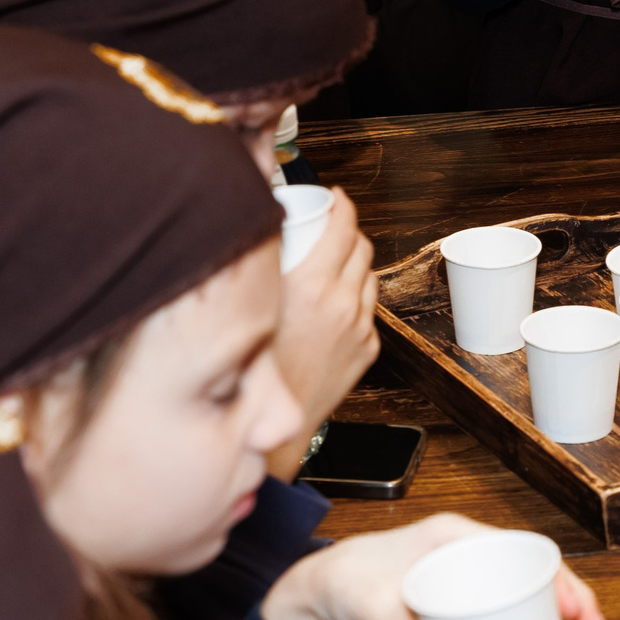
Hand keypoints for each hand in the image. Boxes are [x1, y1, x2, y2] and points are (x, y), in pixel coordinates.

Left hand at [260, 511, 606, 619]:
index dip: (559, 576)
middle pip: (530, 575)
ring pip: (518, 601)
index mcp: (453, 537)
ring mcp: (459, 585)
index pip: (522, 549)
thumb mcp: (370, 605)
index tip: (579, 609)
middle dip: (569, 600)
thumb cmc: (341, 584)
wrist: (315, 604)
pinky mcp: (451, 612)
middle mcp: (463, 557)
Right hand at [265, 191, 377, 479]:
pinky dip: (355, 297)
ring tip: (333, 263)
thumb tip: (256, 234)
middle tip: (332, 226)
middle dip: (350, 230)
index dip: (343, 205)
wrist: (272, 422)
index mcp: (313, 284)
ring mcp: (359, 327)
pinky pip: (368, 310)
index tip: (336, 197)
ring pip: (369, 277)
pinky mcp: (366, 349)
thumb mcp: (251, 303)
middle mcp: (342, 302)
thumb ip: (257, 268)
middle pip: (361, 248)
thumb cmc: (250, 367)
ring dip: (355, 264)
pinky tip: (334, 302)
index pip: (343, 227)